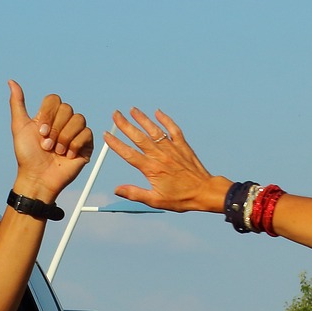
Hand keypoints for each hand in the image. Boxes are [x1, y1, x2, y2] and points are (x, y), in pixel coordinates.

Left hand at [10, 80, 92, 201]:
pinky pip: (87, 133)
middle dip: (55, 129)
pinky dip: (75, 145)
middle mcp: (63, 123)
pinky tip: (67, 156)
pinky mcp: (86, 146)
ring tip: (57, 151)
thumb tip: (11, 81)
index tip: (40, 132)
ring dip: (64, 138)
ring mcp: (75, 134)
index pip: (55, 100)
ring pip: (79, 119)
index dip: (48, 114)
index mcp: (49, 117)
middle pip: (67, 109)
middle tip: (47, 145)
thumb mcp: (19, 127)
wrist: (38, 178)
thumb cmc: (27, 156)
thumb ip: (17, 104)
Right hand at [105, 108, 227, 212]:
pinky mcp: (183, 146)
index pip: (129, 154)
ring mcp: (172, 149)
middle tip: (115, 114)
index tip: (106, 135)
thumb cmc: (181, 198)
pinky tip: (158, 112)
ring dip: (142, 119)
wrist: (204, 192)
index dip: (116, 144)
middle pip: (139, 137)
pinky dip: (165, 120)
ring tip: (132, 109)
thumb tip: (117, 189)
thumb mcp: (156, 201)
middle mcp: (160, 156)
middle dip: (125, 125)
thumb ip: (135, 193)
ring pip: (154, 130)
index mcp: (152, 169)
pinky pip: (173, 129)